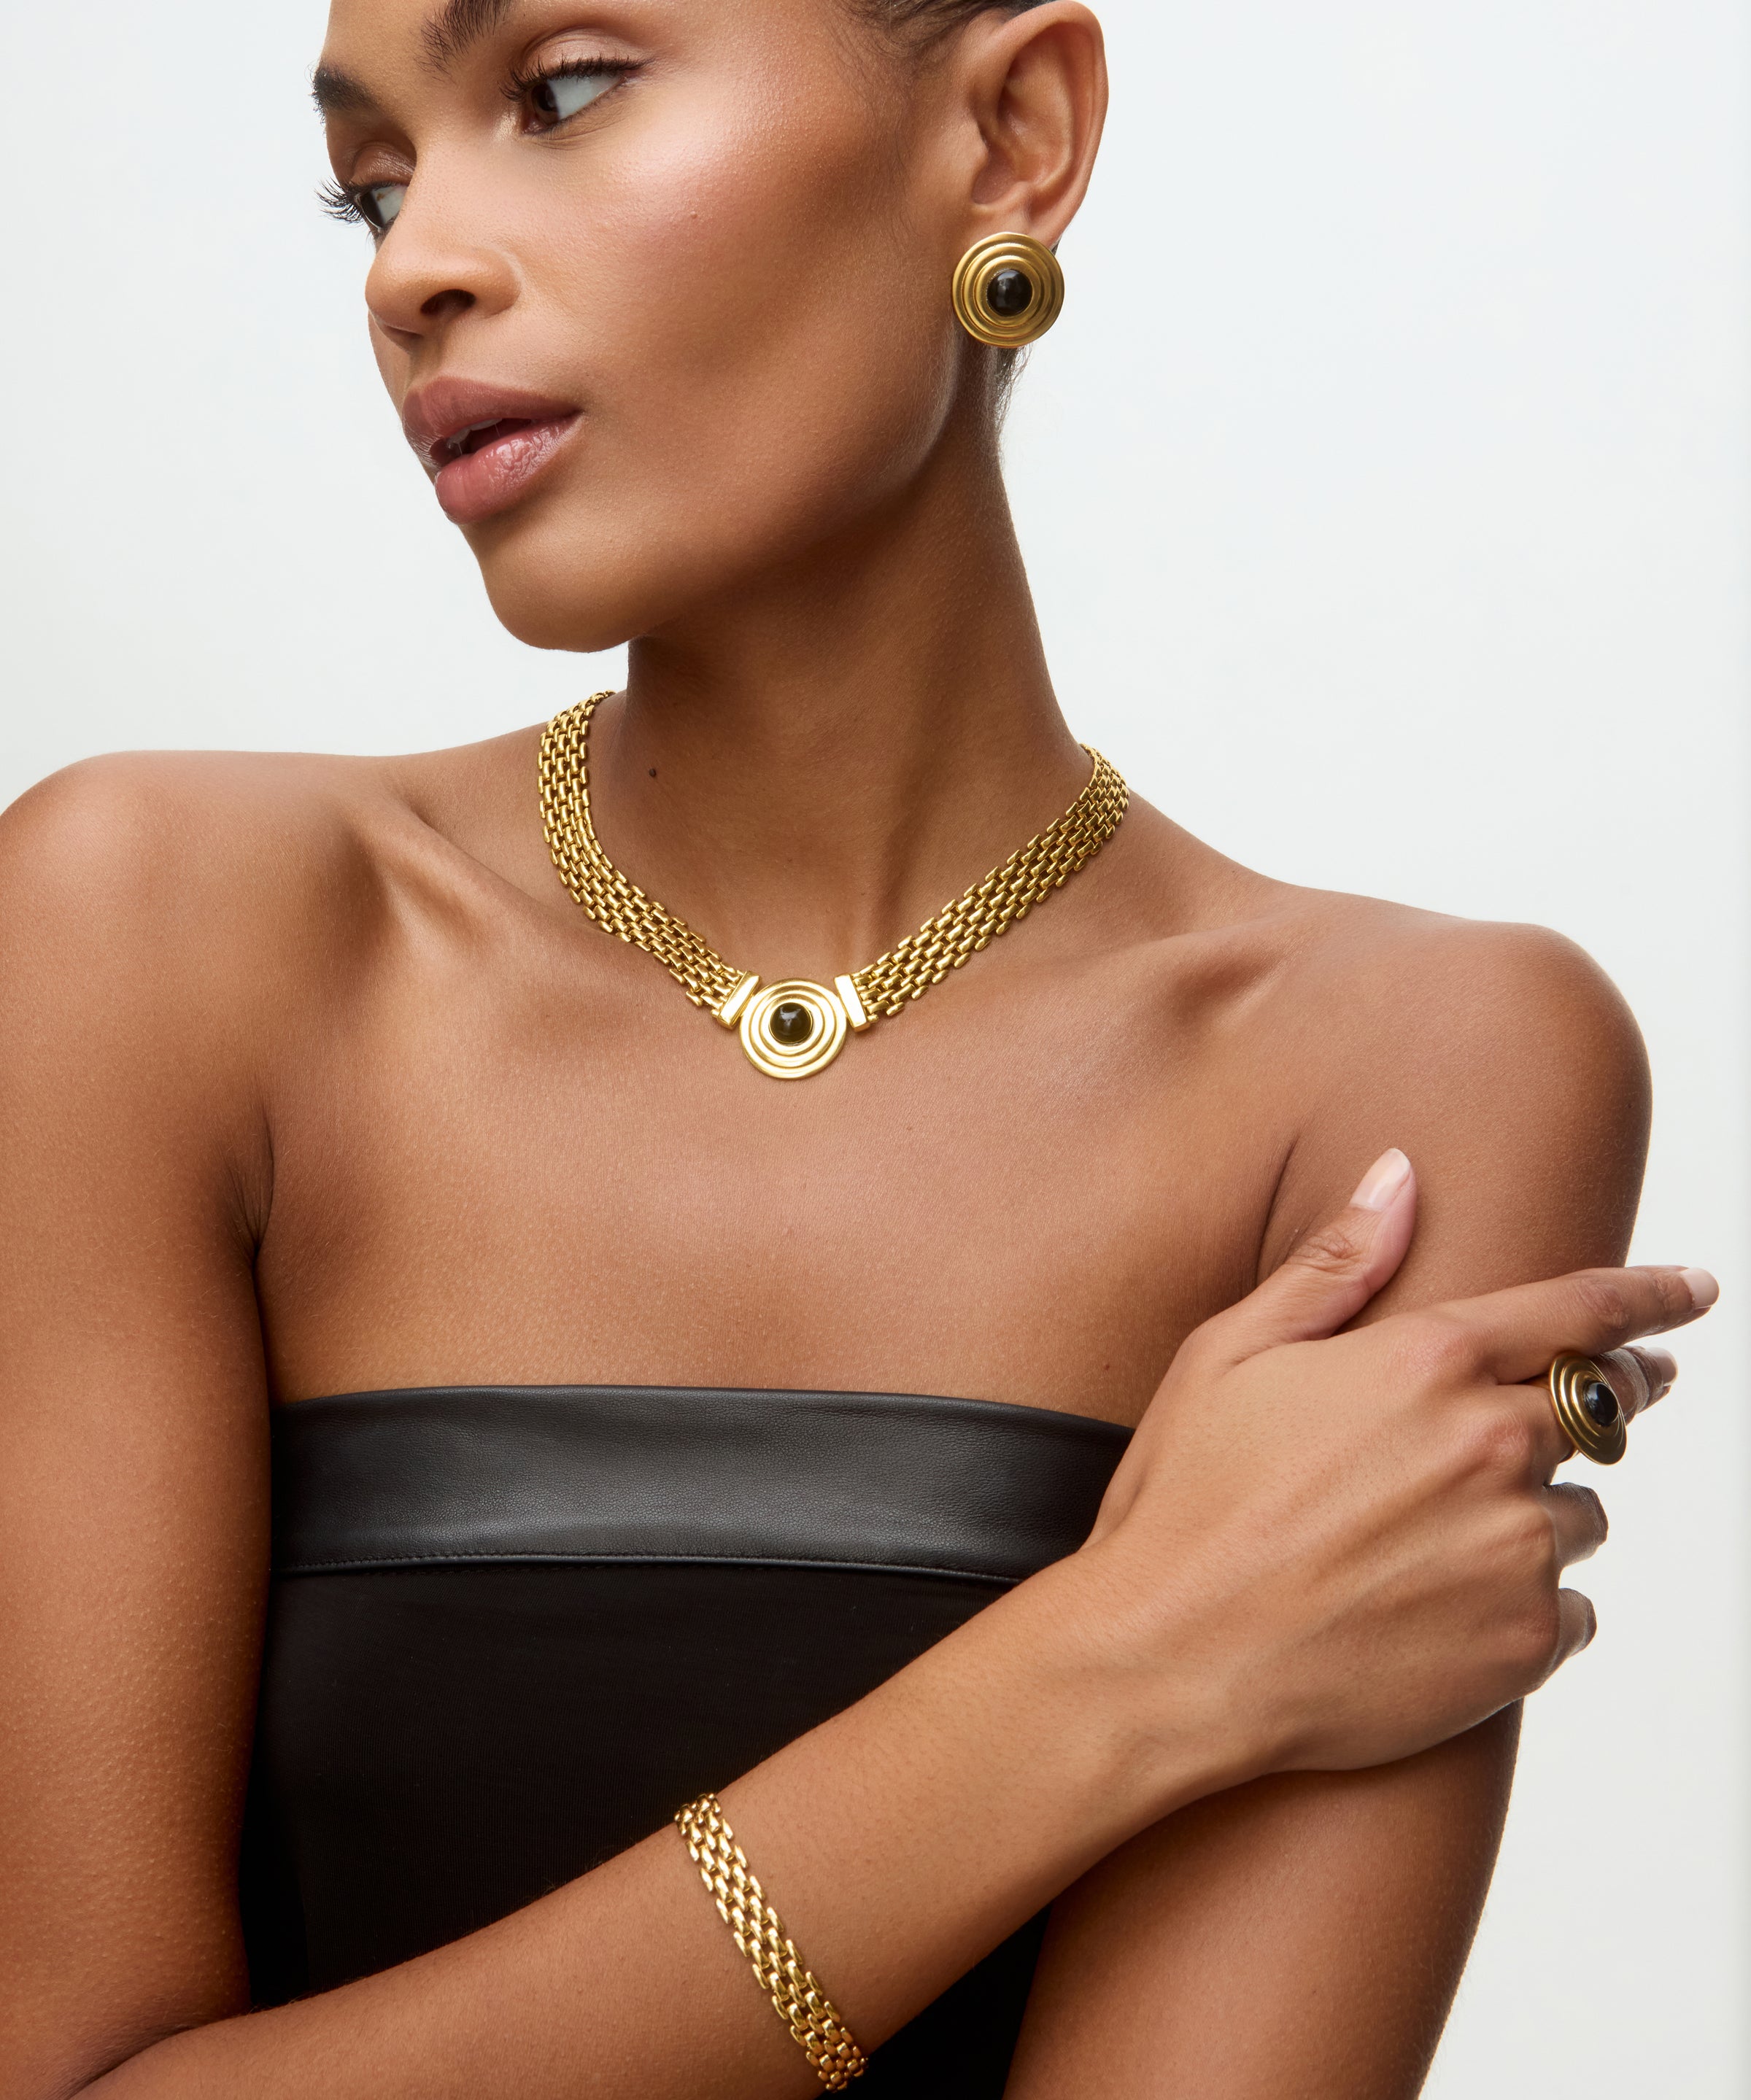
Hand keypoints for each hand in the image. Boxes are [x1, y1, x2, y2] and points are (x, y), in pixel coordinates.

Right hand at [1078, 1149, 1713, 1785]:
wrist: (1172, 1662)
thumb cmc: (1185, 1504)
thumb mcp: (1230, 1354)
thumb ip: (1335, 1264)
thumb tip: (1401, 1177)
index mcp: (1426, 1361)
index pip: (1579, 1311)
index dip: (1649, 1298)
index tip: (1693, 1292)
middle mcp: (1492, 1447)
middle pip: (1598, 1408)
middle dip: (1602, 1400)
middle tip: (1566, 1418)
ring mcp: (1515, 1549)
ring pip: (1582, 1514)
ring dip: (1536, 1515)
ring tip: (1435, 1543)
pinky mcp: (1523, 1644)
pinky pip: (1571, 1610)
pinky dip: (1524, 1605)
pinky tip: (1442, 1611)